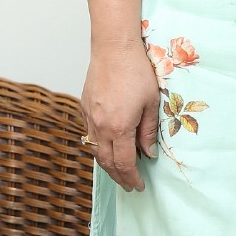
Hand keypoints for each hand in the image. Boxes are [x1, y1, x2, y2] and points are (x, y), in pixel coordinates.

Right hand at [80, 40, 161, 191]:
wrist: (113, 48)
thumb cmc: (136, 72)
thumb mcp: (151, 103)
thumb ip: (149, 131)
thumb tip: (149, 153)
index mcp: (120, 127)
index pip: (125, 163)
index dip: (132, 178)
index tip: (138, 186)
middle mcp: (100, 126)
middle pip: (107, 162)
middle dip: (119, 177)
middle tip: (129, 185)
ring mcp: (89, 117)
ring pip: (95, 150)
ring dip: (107, 164)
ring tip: (119, 172)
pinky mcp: (84, 108)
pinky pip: (89, 135)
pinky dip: (99, 147)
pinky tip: (108, 148)